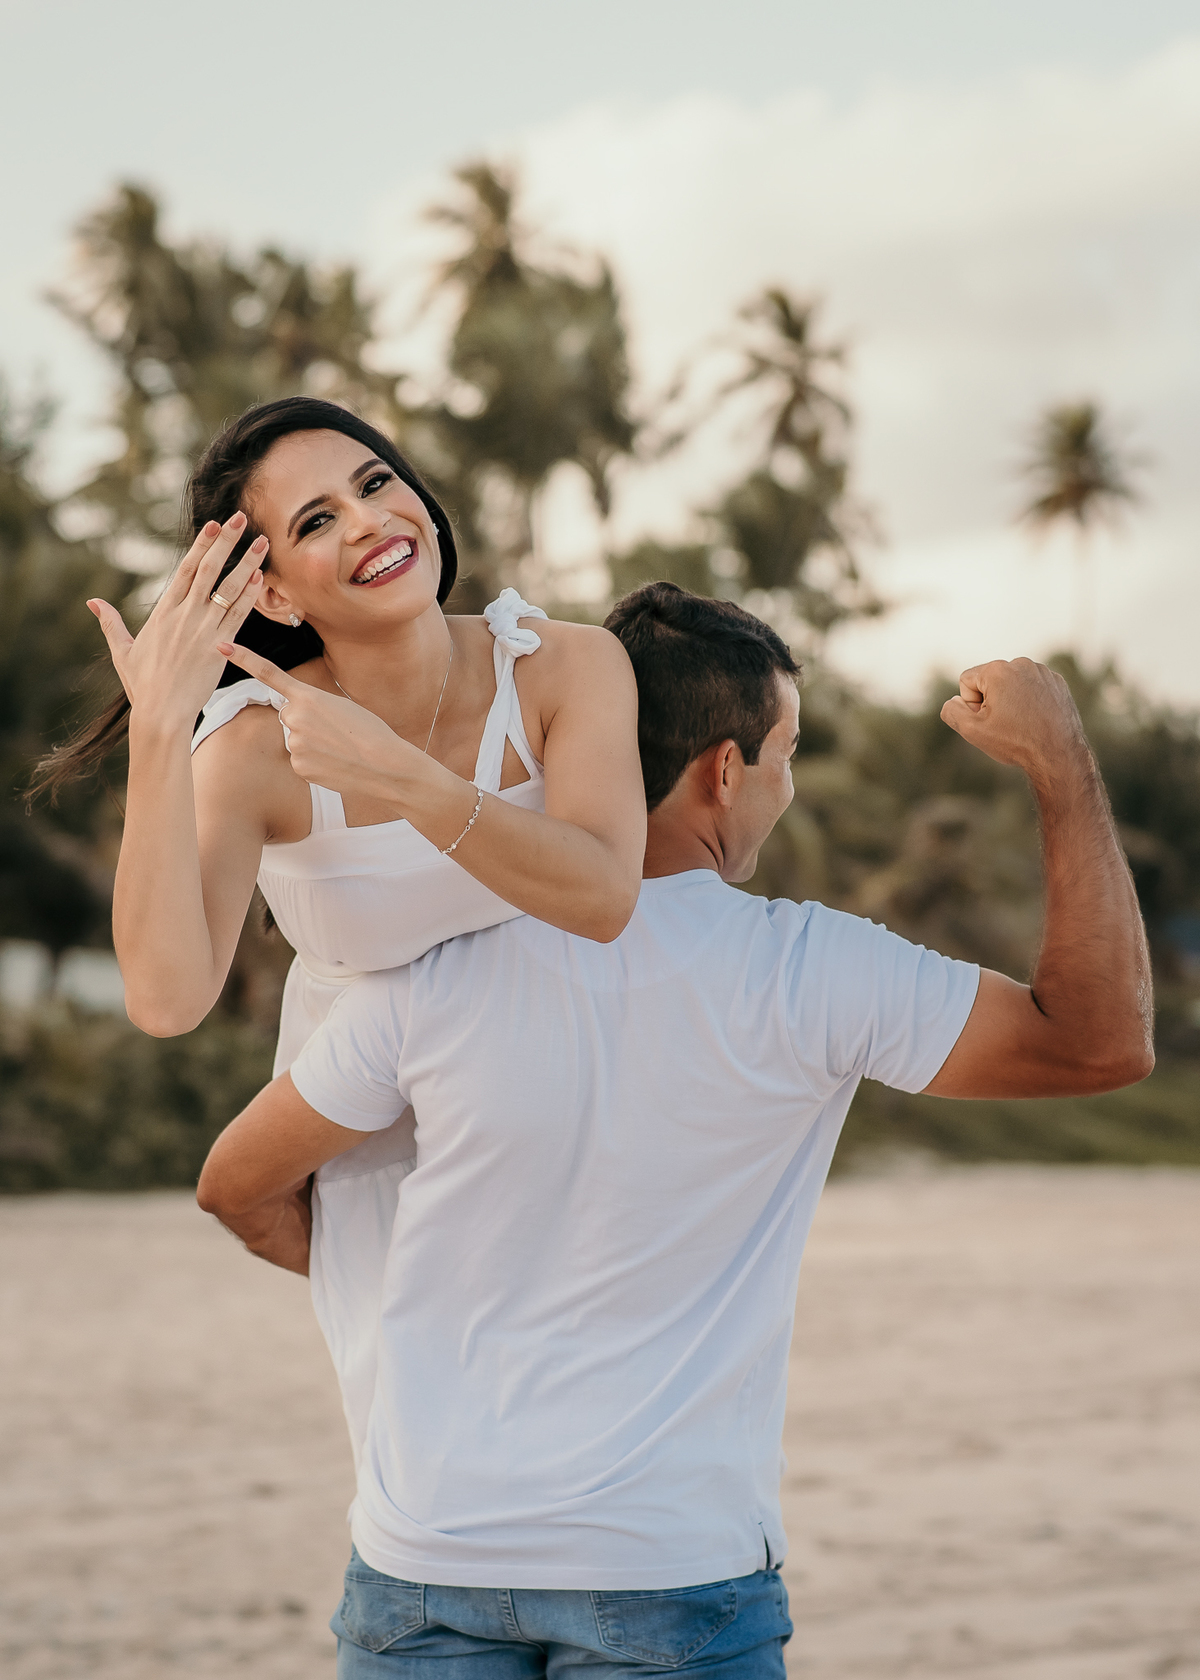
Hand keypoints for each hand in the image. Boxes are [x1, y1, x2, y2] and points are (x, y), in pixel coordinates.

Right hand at [88, 513, 266, 730]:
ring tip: (262, 543)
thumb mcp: (123, 651)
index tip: (214, 525)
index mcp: (164, 612)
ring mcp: (203, 630)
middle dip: (227, 542)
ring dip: (247, 564)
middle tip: (241, 518)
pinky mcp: (219, 647)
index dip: (202, 545)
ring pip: (229, 590)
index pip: (187, 569)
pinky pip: (239, 617)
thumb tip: (92, 602)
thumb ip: (111, 623)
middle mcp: (185, 615)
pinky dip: (250, 597)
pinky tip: (261, 578)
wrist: (162, 712)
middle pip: (209, 570)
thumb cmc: (142, 685)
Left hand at [217, 642, 420, 797]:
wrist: (386, 764)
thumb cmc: (371, 732)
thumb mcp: (343, 706)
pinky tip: (336, 765)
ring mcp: (294, 744)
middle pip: (290, 717)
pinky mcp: (299, 767)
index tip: (221, 646)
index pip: (269, 674)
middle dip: (307, 724)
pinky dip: (317, 764)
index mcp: (308, 696)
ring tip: (340, 749)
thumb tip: (297, 726)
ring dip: (314, 745)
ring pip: (296, 741)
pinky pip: (302, 762)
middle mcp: (294, 718)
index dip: (244, 659)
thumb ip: (314, 709)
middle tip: (337, 732)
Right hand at [940, 658, 1089, 781]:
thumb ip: (952, 711)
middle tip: (1006, 724)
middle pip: (989, 681)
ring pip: (1011, 684)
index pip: (966, 681)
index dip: (972, 705)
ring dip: (1011, 700)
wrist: (1058, 754)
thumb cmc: (1015, 742)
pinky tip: (1036, 719)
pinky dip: (1030, 701)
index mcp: (997, 670)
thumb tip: (954, 701)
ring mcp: (1042, 671)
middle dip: (992, 701)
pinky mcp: (1057, 682)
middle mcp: (1021, 663)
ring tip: (1023, 723)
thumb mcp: (972, 730)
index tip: (989, 720)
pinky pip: (1032, 687)